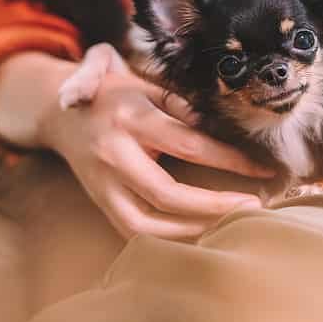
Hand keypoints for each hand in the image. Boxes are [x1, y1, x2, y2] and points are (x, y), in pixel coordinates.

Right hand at [39, 45, 272, 239]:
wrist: (58, 111)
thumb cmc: (111, 92)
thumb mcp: (144, 81)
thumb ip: (178, 99)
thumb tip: (216, 125)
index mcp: (130, 118)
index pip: (189, 145)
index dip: (230, 160)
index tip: (264, 169)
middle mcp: (113, 154)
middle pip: (166, 194)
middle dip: (214, 207)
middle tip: (253, 207)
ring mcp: (102, 184)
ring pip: (145, 226)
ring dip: (191, 232)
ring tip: (229, 227)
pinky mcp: (100, 204)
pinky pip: (134, 233)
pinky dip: (168, 240)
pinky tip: (200, 235)